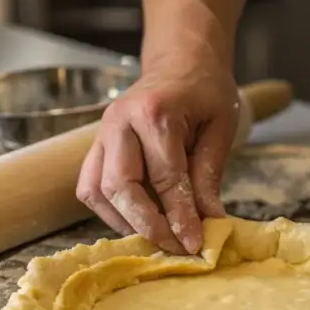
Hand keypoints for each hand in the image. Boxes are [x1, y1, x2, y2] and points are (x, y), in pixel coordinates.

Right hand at [76, 56, 239, 254]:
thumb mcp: (220, 127)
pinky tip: (136, 221)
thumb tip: (209, 222)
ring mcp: (101, 133)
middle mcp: (119, 122)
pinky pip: (89, 187)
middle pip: (119, 186)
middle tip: (173, 247)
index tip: (194, 244)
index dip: (180, 216)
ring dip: (123, 222)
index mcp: (154, 112)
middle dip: (146, 225)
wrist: (180, 62)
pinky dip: (110, 211)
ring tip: (155, 237)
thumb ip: (209, 174)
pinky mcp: (95, 146)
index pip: (165, 177)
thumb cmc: (204, 90)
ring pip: (96, 190)